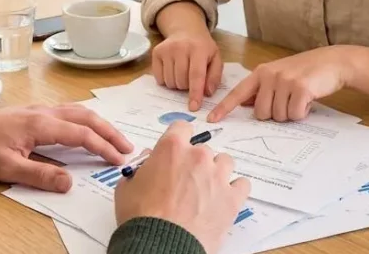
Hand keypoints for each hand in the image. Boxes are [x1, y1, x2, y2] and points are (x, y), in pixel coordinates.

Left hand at [0, 104, 132, 191]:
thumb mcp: (7, 168)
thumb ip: (40, 174)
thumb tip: (69, 182)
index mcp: (40, 124)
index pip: (81, 134)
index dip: (102, 147)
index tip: (118, 161)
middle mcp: (44, 113)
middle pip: (86, 117)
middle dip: (109, 132)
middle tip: (127, 148)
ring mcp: (39, 110)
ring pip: (78, 111)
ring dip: (99, 124)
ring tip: (114, 138)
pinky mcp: (33, 113)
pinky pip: (68, 111)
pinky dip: (85, 119)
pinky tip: (87, 127)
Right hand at [114, 122, 249, 252]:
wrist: (161, 246)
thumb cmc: (141, 217)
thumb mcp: (127, 187)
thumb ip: (140, 168)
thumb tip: (148, 162)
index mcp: (172, 148)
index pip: (182, 127)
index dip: (179, 139)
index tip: (178, 150)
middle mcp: (198, 156)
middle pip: (203, 149)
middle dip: (195, 162)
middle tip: (186, 182)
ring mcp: (218, 176)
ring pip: (225, 162)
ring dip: (217, 172)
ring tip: (206, 191)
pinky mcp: (232, 198)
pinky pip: (242, 184)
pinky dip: (234, 190)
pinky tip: (224, 200)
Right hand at [150, 28, 221, 110]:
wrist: (186, 30)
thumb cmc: (203, 48)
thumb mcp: (215, 58)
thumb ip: (214, 76)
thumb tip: (207, 93)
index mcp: (198, 49)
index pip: (196, 75)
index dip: (195, 93)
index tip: (194, 107)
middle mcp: (180, 47)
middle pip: (181, 81)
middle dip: (187, 87)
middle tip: (191, 79)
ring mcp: (166, 50)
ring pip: (170, 82)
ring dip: (177, 85)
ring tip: (183, 74)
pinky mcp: (156, 52)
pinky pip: (159, 78)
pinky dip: (166, 80)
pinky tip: (173, 70)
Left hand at [208, 46, 352, 122]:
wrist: (332, 62)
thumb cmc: (304, 72)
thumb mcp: (279, 75)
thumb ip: (261, 89)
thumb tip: (243, 104)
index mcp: (261, 72)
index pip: (238, 93)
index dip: (224, 108)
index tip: (211, 119)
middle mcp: (269, 75)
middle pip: (260, 113)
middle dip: (275, 114)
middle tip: (288, 101)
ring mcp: (284, 81)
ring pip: (277, 116)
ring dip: (290, 113)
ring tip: (299, 98)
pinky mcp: (300, 88)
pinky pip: (294, 114)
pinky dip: (302, 112)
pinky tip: (308, 100)